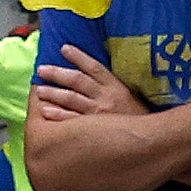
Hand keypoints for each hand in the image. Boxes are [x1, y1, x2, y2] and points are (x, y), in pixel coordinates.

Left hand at [32, 42, 149, 122]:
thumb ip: (111, 87)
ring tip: (39, 90)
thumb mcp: (129, 97)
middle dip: (58, 74)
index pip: (95, 67)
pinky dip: (58, 115)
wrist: (150, 142)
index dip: (79, 57)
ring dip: (53, 93)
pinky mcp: (94, 130)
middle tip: (42, 69)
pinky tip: (45, 111)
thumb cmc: (138, 120)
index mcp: (116, 87)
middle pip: (78, 81)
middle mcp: (106, 98)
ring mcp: (99, 114)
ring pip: (72, 99)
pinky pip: (72, 121)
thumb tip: (92, 74)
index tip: (64, 48)